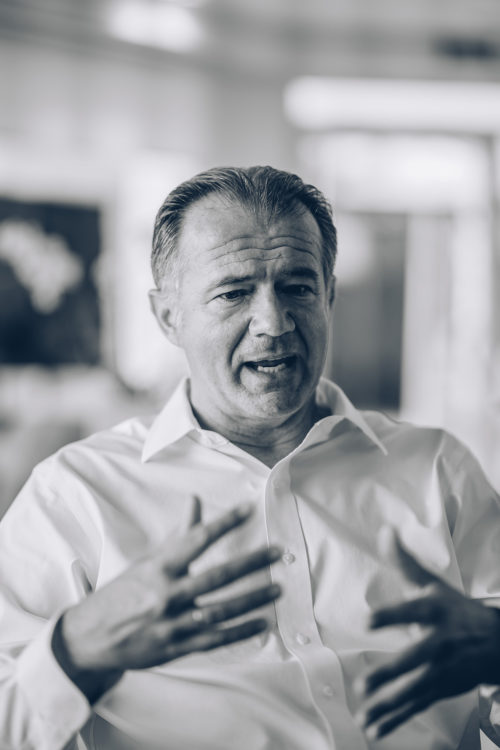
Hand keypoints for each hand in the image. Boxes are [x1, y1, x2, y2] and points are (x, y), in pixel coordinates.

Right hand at [53, 500, 281, 701]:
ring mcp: (172, 624)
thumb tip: (195, 499)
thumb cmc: (124, 592)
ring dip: (253, 599)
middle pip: (216, 576)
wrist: (92, 637)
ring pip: (221, 610)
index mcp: (158, 568)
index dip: (224, 523)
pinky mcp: (177, 647)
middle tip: (278, 551)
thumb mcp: (148, 561)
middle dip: (251, 563)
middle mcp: (165, 595)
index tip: (249, 509)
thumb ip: (178, 534)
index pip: (196, 540)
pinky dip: (241, 632)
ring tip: (279, 587)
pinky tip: (264, 623)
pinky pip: (215, 639)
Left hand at [355, 528, 499, 739]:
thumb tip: (385, 530)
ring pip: (415, 688)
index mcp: (436, 611)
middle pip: (416, 657)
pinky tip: (374, 730)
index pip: (413, 610)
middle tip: (365, 683)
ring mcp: (444, 668)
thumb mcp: (434, 585)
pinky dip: (397, 718)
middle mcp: (441, 641)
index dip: (391, 615)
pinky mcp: (443, 688)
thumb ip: (405, 562)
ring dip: (389, 703)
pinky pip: (418, 704)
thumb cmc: (456, 610)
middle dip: (392, 672)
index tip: (367, 620)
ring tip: (364, 714)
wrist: (497, 641)